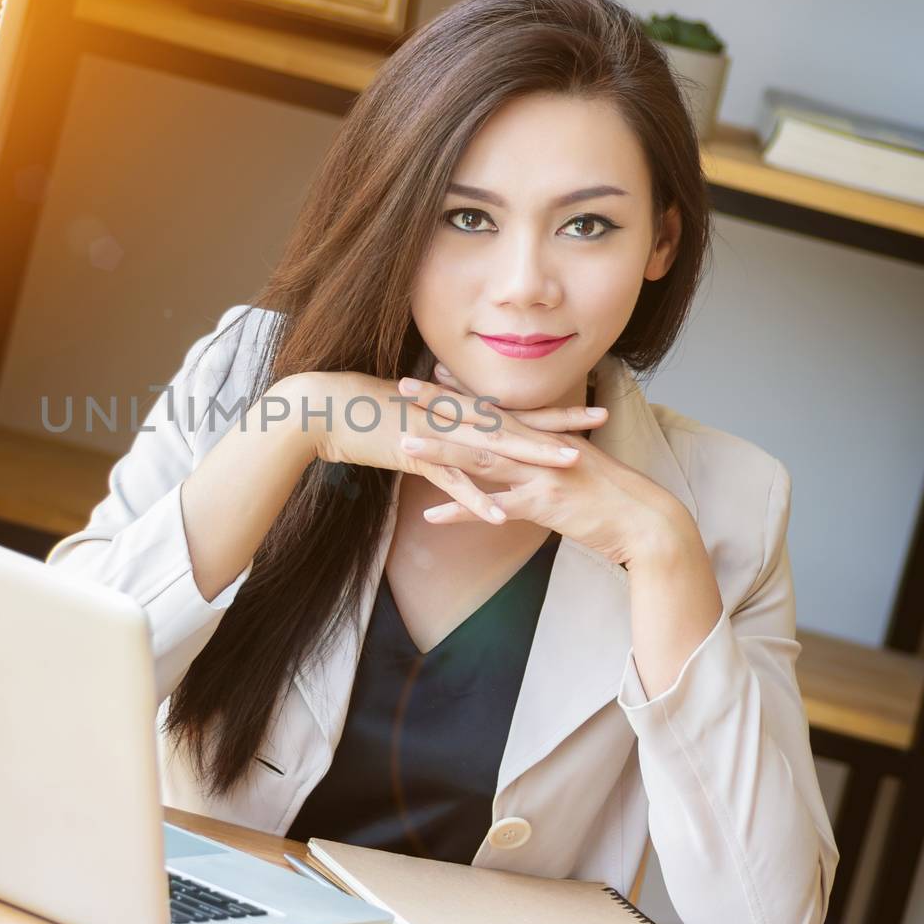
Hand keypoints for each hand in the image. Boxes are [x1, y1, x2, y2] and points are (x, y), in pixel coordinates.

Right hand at [279, 370, 598, 526]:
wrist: (323, 407)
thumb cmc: (361, 410)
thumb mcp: (410, 414)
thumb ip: (440, 424)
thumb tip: (459, 432)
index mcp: (455, 410)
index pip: (514, 411)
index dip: (552, 411)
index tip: (588, 410)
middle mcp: (453, 418)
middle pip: (516, 422)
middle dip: (558, 424)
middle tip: (600, 420)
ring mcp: (437, 437)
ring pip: (493, 448)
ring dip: (531, 457)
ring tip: (569, 466)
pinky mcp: (414, 456)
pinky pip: (451, 482)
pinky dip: (475, 500)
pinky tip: (500, 516)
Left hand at [396, 363, 684, 567]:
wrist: (645, 518)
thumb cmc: (612, 494)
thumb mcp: (577, 464)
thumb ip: (549, 453)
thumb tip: (530, 447)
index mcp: (542, 436)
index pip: (495, 407)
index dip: (463, 391)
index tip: (431, 374)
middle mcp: (537, 448)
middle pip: (480, 422)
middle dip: (439, 404)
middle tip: (401, 388)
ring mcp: (539, 473)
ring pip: (481, 459)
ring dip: (441, 451)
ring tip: (404, 444)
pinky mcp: (543, 505)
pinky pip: (495, 508)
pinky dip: (463, 510)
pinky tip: (430, 514)